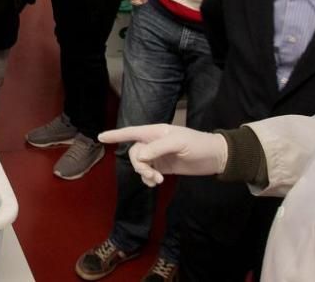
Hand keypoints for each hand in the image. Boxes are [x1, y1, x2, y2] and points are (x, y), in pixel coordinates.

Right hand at [99, 124, 227, 186]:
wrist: (214, 157)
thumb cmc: (197, 144)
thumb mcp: (178, 143)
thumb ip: (157, 149)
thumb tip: (140, 157)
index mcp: (154, 132)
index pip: (130, 132)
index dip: (115, 135)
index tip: (100, 137)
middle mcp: (153, 143)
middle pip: (134, 153)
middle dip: (139, 165)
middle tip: (152, 175)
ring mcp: (157, 156)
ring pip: (139, 164)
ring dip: (145, 174)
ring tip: (158, 181)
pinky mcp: (163, 167)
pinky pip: (147, 173)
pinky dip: (148, 179)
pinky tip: (156, 183)